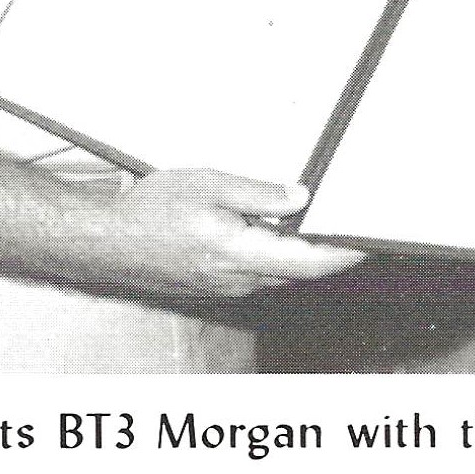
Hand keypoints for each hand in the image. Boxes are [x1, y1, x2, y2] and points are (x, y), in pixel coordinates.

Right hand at [96, 169, 363, 297]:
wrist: (104, 243)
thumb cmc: (148, 213)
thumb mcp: (208, 185)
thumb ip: (259, 194)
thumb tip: (301, 198)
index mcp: (242, 254)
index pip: (312, 262)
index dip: (346, 253)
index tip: (369, 241)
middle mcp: (239, 281)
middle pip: (300, 272)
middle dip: (329, 253)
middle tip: (350, 226)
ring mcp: (227, 289)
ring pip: (279, 274)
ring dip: (299, 255)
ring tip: (314, 226)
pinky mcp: (215, 288)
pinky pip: (257, 275)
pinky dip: (273, 257)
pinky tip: (269, 236)